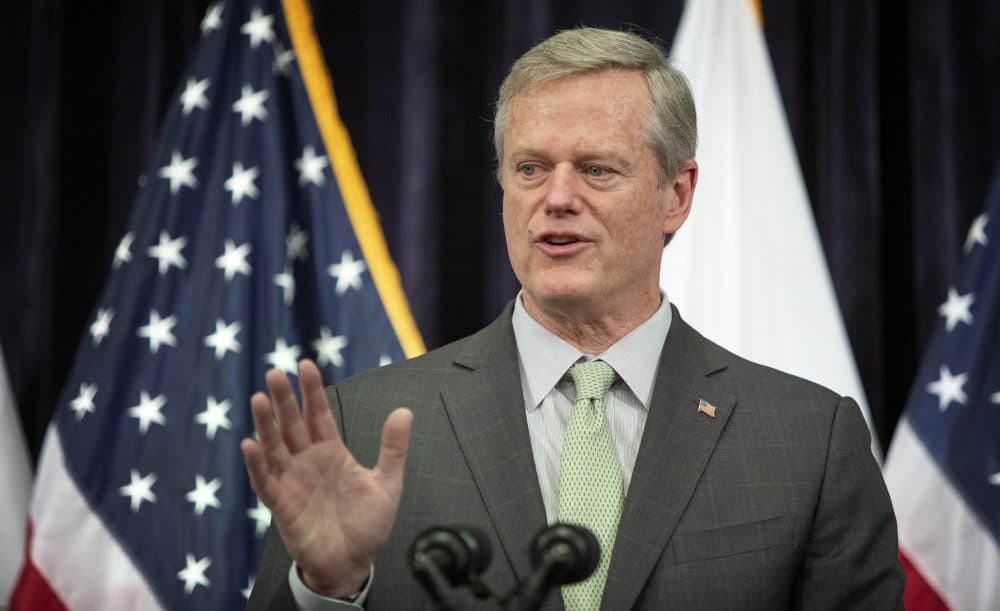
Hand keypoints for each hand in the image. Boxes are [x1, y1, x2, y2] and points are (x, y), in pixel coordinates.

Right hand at [241, 359, 412, 597]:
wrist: (354, 564)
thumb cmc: (367, 525)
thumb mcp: (387, 483)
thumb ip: (392, 448)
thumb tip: (405, 411)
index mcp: (331, 452)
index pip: (319, 415)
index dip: (312, 391)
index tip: (306, 364)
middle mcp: (308, 462)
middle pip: (292, 425)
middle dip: (284, 399)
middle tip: (275, 371)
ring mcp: (293, 482)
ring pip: (275, 447)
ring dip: (266, 424)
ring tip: (259, 398)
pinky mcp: (282, 506)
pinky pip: (265, 482)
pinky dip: (257, 464)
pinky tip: (249, 444)